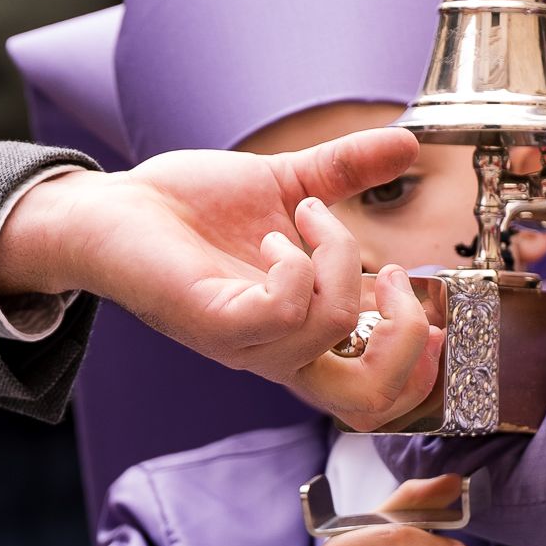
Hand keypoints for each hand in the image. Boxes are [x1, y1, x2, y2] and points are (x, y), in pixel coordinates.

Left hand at [0, 133, 443, 428]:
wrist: (117, 205)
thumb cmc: (190, 208)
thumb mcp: (287, 185)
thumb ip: (348, 171)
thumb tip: (409, 145)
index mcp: (302, 331)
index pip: (375, 396)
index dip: (421, 368)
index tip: (427, 303)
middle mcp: (278, 350)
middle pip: (367, 401)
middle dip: (403, 336)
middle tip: (389, 276)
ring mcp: (247, 341)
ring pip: (333, 326)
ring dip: (337, 255)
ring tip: (303, 216)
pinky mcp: (214, 322)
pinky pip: (284, 310)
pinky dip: (295, 265)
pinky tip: (273, 238)